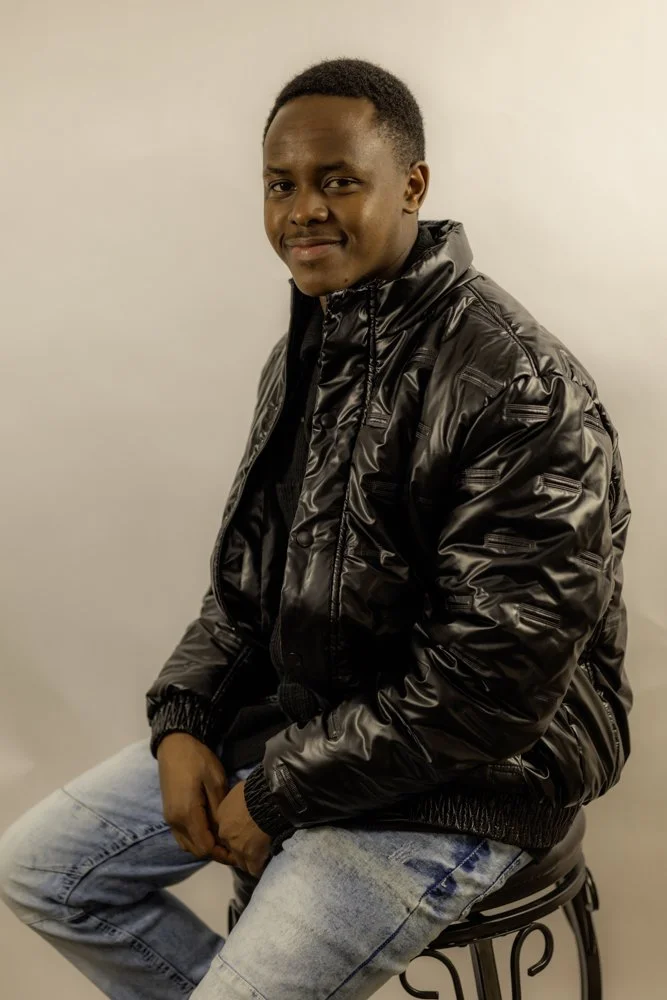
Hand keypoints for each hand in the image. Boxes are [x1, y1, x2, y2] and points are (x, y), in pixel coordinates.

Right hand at [157, 732, 234, 865]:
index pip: (205, 847)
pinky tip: (210, 830)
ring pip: (187, 845)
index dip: (222, 854)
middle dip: (215, 853)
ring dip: (205, 846)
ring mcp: (169, 818)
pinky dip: (195, 839)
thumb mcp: (216, 781)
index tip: (239, 853)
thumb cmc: (198, 759)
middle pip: (196, 850)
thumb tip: (225, 831)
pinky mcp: (168, 813)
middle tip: (235, 848)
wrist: (174, 745)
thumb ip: (219, 809)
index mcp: (187, 814)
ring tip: (224, 840)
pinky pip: (182, 836)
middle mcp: (175, 821)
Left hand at [214, 780, 271, 877]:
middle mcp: (226, 834)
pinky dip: (261, 867)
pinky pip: (255, 869)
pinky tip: (266, 863)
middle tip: (254, 846)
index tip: (244, 833)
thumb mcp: (239, 791)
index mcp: (221, 816)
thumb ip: (236, 803)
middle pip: (231, 849)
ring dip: (250, 861)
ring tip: (262, 856)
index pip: (224, 832)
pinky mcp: (252, 857)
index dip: (235, 834)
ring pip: (242, 862)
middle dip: (241, 849)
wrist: (268, 799)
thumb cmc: (256, 790)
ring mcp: (238, 847)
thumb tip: (242, 805)